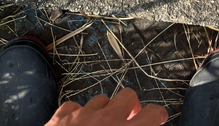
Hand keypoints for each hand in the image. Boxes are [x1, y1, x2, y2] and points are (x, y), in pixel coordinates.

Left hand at [45, 88, 167, 125]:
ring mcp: (82, 115)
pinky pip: (73, 106)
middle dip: (130, 107)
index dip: (157, 116)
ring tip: (101, 125)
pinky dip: (76, 114)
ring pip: (101, 99)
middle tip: (128, 120)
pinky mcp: (60, 117)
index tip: (157, 119)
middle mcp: (107, 119)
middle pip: (128, 96)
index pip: (152, 114)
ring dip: (104, 110)